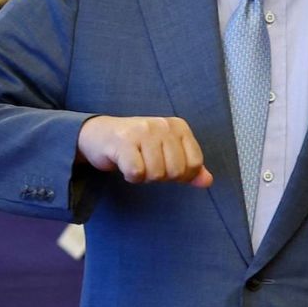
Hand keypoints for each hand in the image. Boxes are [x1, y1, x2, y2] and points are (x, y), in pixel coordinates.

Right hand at [75, 116, 211, 186]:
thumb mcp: (166, 152)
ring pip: (156, 174)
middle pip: (176, 171)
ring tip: (136, 162)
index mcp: (178, 126)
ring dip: (144, 176)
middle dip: (161, 176)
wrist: (99, 134)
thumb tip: (207, 181)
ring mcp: (143, 132)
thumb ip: (188, 167)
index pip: (195, 163)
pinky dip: (131, 177)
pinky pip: (137, 173)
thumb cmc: (137, 146)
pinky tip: (125, 165)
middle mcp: (162, 125)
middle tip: (147, 165)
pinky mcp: (123, 142)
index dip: (182, 175)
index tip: (165, 167)